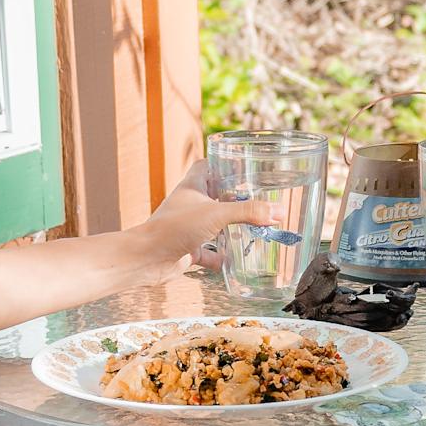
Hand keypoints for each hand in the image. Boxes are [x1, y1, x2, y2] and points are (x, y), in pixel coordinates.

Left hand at [142, 162, 284, 278]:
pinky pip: (210, 251)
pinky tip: (236, 261)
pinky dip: (222, 257)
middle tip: (257, 199)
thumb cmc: (174, 228)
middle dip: (235, 198)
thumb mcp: (217, 214)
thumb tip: (278, 211)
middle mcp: (190, 204)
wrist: (147, 259)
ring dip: (231, 228)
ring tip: (254, 229)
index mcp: (193, 186)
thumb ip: (248, 212)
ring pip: (214, 224)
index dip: (223, 163)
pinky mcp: (189, 248)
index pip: (208, 166)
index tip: (243, 165)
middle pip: (215, 195)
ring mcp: (189, 227)